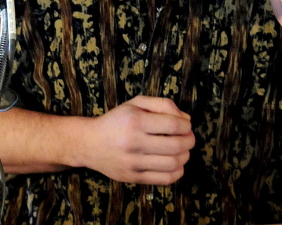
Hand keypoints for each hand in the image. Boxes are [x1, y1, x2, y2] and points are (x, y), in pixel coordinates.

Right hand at [76, 95, 194, 184]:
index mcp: (135, 120)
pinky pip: (163, 179)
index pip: (173, 126)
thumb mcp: (136, 103)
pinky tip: (176, 164)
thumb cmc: (117, 120)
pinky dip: (177, 172)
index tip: (187, 126)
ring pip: (172, 164)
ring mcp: (133, 162)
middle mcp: (133, 142)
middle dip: (189, 141)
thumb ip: (162, 105)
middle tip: (189, 138)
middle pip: (175, 146)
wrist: (91, 143)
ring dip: (185, 157)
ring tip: (183, 151)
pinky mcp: (133, 177)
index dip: (186, 126)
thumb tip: (186, 120)